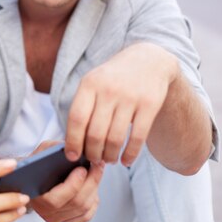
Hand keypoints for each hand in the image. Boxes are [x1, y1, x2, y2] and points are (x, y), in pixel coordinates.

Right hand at [27, 141, 103, 221]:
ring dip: (94, 189)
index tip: (82, 168)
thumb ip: (52, 149)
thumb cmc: (36, 165)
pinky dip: (93, 202)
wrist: (30, 178)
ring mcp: (56, 219)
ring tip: (96, 174)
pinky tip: (93, 189)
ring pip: (84, 208)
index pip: (57, 198)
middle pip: (76, 202)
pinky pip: (86, 216)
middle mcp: (45, 211)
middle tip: (97, 166)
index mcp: (35, 196)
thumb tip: (70, 148)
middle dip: (91, 182)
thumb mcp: (41, 152)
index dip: (74, 184)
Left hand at [64, 42, 177, 165]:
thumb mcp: (93, 83)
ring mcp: (130, 97)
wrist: (148, 60)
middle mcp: (109, 90)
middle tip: (94, 160)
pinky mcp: (150, 105)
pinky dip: (130, 154)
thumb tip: (72, 143)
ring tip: (108, 160)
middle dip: (92, 153)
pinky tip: (126, 161)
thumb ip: (83, 107)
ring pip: (115, 138)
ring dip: (109, 156)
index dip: (73, 141)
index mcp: (89, 84)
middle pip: (95, 133)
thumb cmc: (113, 79)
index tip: (72, 156)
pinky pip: (137, 137)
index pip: (76, 118)